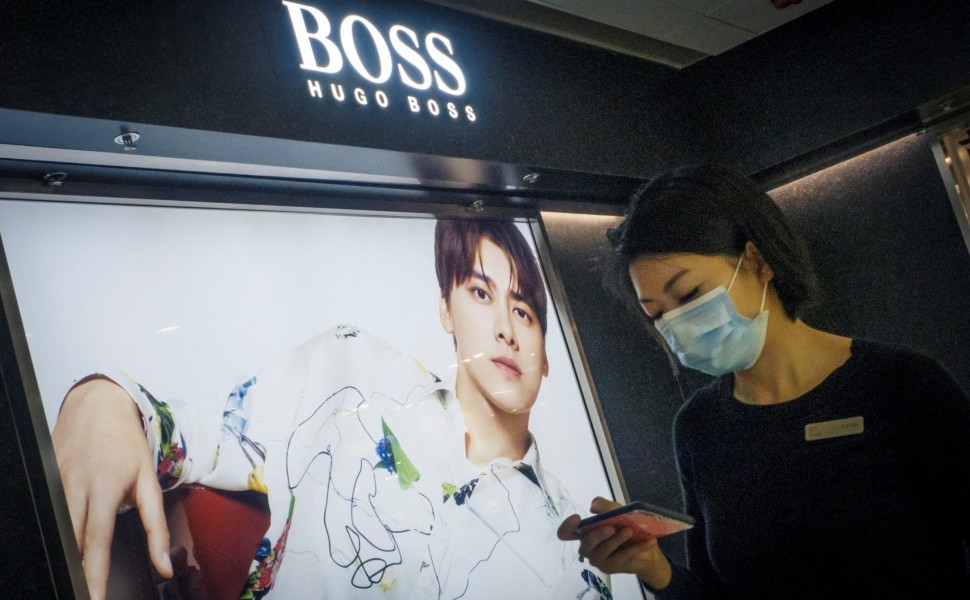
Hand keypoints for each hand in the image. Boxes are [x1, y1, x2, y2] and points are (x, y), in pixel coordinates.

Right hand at [52, 377, 171, 599]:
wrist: (97, 404)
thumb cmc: (126, 442)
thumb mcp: (149, 481)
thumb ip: (157, 526)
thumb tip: (164, 566)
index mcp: (106, 488)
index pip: (96, 542)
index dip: (93, 576)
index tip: (93, 598)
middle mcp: (76, 486)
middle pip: (71, 541)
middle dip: (75, 570)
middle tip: (83, 591)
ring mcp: (55, 480)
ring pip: (56, 529)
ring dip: (65, 552)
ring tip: (73, 574)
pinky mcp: (43, 476)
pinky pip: (47, 510)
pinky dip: (54, 530)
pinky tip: (60, 543)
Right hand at [557, 497, 671, 589]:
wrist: (646, 548)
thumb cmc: (626, 526)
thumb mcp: (618, 511)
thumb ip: (605, 507)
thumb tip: (593, 507)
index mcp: (584, 532)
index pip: (566, 533)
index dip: (567, 526)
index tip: (577, 518)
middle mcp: (587, 548)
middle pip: (585, 544)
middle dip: (598, 535)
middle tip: (612, 526)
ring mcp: (598, 560)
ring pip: (603, 551)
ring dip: (617, 540)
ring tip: (630, 531)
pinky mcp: (610, 568)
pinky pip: (622, 557)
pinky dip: (636, 548)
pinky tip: (649, 541)